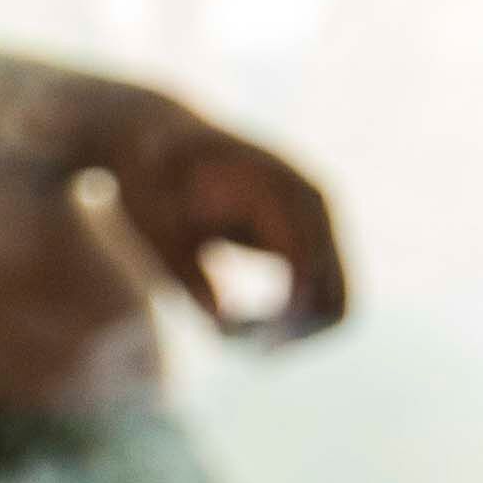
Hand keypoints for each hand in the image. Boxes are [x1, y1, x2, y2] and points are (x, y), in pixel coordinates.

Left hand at [78, 90, 348, 339]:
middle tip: (225, 346)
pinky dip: (290, 322)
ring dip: (290, 336)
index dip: (275, 320)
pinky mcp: (313, 237)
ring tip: (227, 337)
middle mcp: (315, 203)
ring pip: (336, 306)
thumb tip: (219, 323)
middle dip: (285, 337)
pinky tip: (240, 324)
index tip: (223, 337)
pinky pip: (323, 296)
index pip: (306, 274)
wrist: (157, 135)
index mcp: (280, 191)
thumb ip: (182, 270)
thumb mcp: (152, 223)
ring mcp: (321, 220)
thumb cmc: (146, 179)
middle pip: (334, 302)